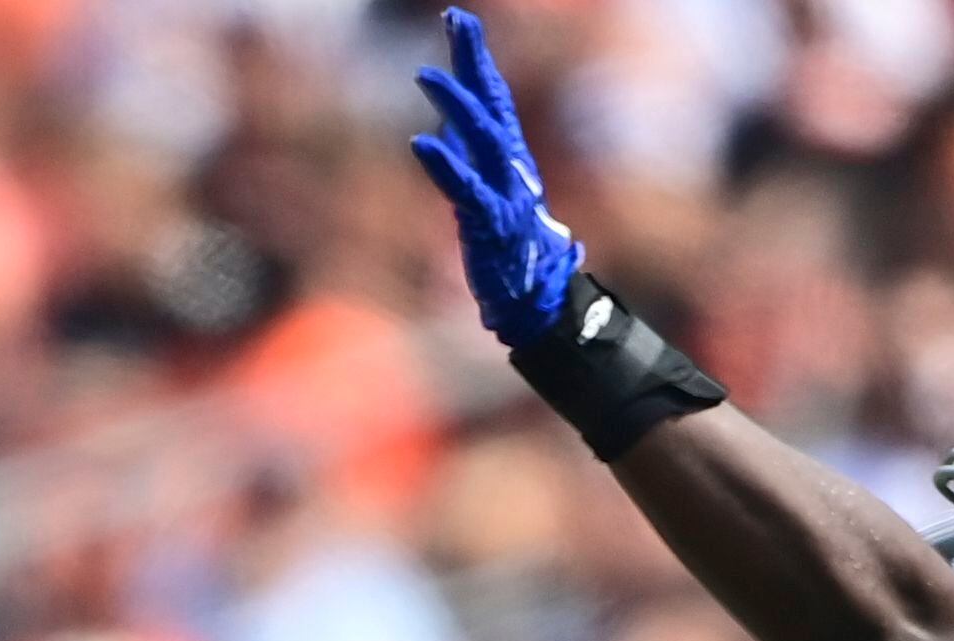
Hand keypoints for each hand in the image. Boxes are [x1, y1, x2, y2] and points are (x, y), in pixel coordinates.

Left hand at [410, 9, 580, 347]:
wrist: (534, 299)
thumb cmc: (508, 247)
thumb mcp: (486, 192)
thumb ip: (468, 158)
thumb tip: (444, 129)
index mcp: (508, 156)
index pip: (493, 95)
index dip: (476, 58)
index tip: (458, 19)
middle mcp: (510, 166)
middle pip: (492, 103)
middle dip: (473, 61)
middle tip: (455, 20)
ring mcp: (504, 193)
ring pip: (483, 139)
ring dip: (456, 103)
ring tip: (425, 73)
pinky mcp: (491, 225)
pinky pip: (465, 191)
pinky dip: (444, 166)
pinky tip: (419, 143)